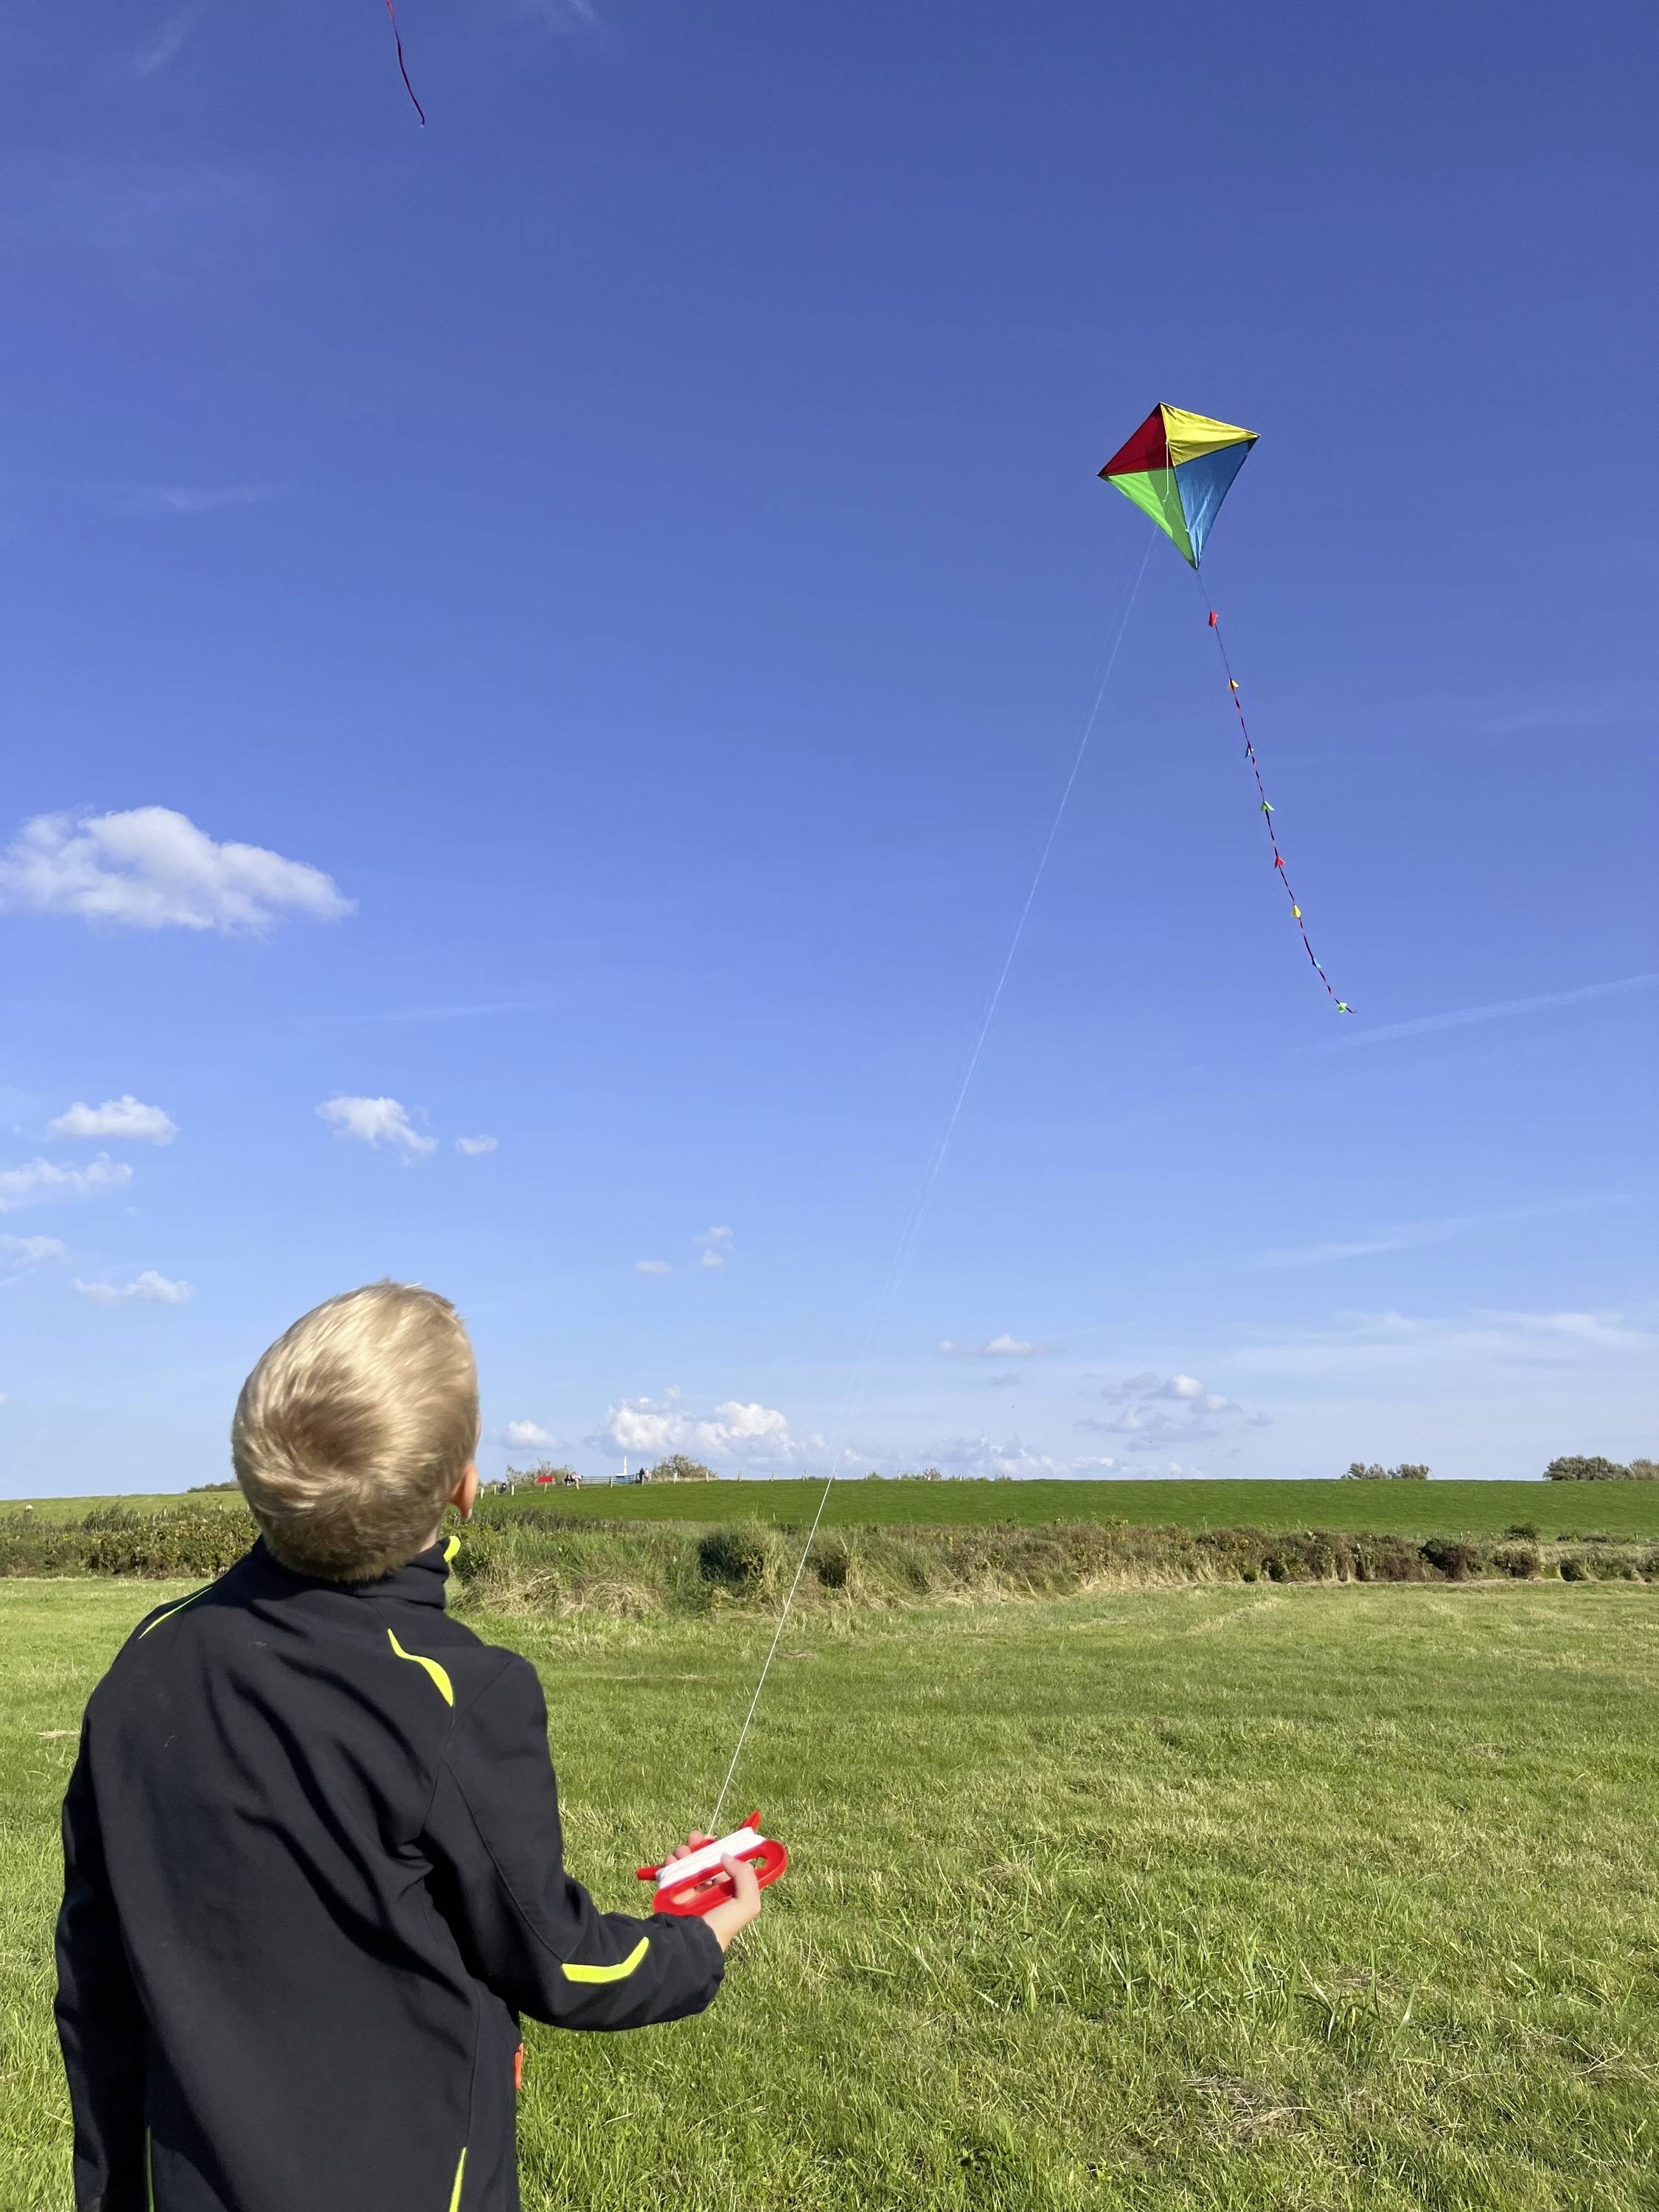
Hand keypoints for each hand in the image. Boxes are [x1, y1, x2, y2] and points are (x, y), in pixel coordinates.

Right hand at [654, 1833, 763, 1951]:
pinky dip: (669, 1863)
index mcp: (726, 1893)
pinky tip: (671, 1861)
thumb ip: (746, 1876)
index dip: (719, 1850)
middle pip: (703, 1861)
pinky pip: (670, 1873)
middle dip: (699, 1847)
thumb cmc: (721, 1924)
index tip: (713, 1840)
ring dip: (683, 1852)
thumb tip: (725, 1856)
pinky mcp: (670, 1894)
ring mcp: (688, 1893)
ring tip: (681, 1852)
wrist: (690, 1942)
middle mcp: (707, 1892)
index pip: (724, 1866)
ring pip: (686, 1864)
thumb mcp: (747, 1903)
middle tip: (694, 1838)